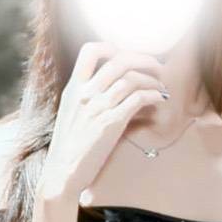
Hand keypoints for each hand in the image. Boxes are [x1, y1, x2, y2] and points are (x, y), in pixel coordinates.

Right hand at [39, 41, 168, 199]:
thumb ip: (85, 98)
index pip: (89, 51)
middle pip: (118, 60)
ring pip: (132, 78)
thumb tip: (107, 89)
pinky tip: (160, 99)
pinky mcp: (110, 123)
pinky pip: (138, 98)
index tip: (125, 55)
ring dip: (153, 79)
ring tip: (161, 87)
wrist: (61, 174)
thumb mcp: (70, 115)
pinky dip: (154, 95)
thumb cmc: (68, 149)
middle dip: (143, 59)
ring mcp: (97, 107)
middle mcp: (85, 94)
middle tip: (156, 67)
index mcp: (73, 89)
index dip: (111, 47)